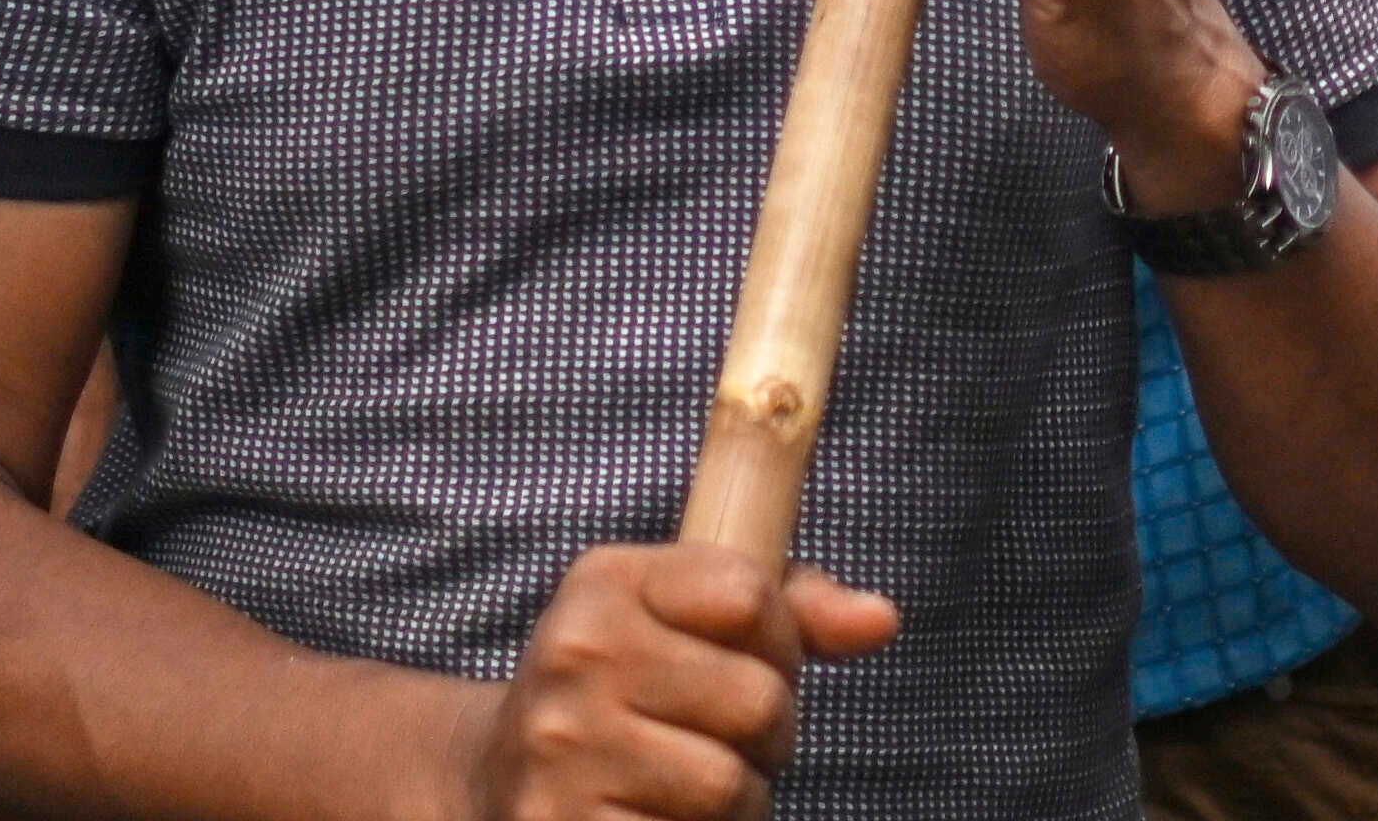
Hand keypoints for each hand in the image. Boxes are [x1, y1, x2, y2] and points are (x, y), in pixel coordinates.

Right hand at [465, 545, 895, 820]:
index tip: (752, 660)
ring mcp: (563, 747)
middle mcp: (575, 654)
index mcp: (608, 580)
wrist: (497, 781)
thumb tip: (881, 620)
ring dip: (738, 802)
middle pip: (757, 700)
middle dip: (768, 733)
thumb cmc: (625, 693)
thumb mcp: (687, 623)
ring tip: (692, 788)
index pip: (752, 595)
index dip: (779, 640)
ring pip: (730, 787)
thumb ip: (790, 610)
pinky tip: (659, 820)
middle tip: (724, 741)